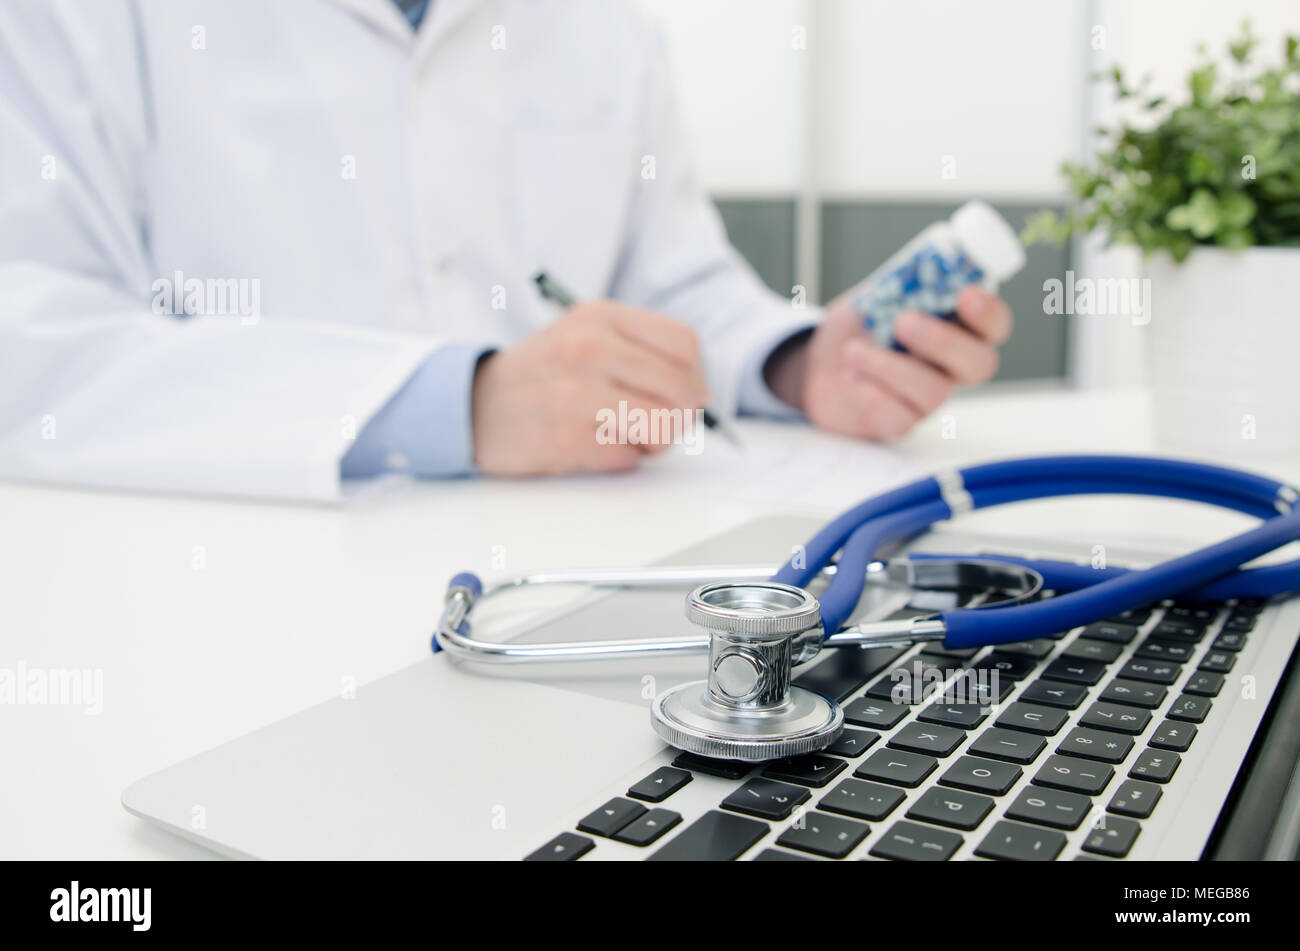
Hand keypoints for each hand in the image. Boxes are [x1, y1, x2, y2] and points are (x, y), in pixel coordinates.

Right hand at [471, 301, 709, 474]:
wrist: (473, 406)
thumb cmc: (543, 376)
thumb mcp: (585, 336)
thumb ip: (640, 350)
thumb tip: (699, 392)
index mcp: (599, 317)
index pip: (684, 343)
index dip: (694, 375)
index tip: (682, 392)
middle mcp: (588, 348)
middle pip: (683, 388)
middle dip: (681, 415)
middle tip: (658, 423)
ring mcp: (576, 394)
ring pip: (664, 427)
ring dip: (653, 441)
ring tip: (624, 434)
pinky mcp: (566, 439)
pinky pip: (630, 459)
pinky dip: (620, 459)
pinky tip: (590, 445)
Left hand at [765, 285, 1012, 439]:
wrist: (819, 363)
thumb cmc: (860, 327)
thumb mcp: (877, 293)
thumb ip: (901, 283)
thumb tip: (917, 267)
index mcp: (957, 328)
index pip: (993, 325)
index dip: (988, 313)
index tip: (967, 295)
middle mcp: (951, 366)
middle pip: (979, 364)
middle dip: (944, 342)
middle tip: (903, 322)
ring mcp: (927, 398)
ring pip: (934, 393)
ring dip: (890, 367)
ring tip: (852, 351)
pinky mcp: (899, 422)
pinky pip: (901, 420)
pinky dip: (873, 397)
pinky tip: (851, 378)